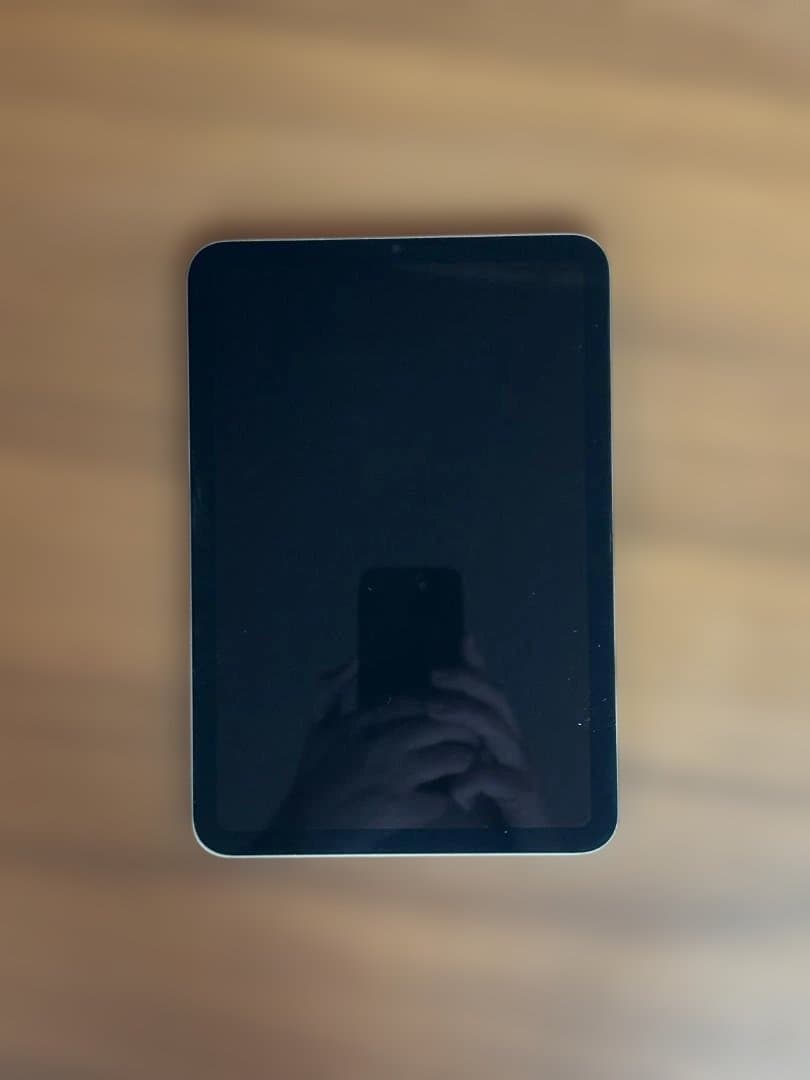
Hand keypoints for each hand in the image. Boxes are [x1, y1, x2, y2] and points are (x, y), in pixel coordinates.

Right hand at [276, 662, 479, 828]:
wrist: (305, 826)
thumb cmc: (313, 775)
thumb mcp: (317, 726)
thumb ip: (333, 690)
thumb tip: (354, 659)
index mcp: (364, 722)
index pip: (417, 702)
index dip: (440, 705)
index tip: (447, 712)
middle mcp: (383, 744)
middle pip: (443, 724)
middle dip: (463, 728)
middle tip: (470, 735)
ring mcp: (395, 777)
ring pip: (452, 757)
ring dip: (464, 759)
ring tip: (466, 763)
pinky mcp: (402, 809)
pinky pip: (442, 798)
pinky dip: (450, 798)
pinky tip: (451, 797)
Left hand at [428, 638, 547, 826]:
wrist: (519, 847)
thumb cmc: (486, 806)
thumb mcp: (461, 767)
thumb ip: (450, 740)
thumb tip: (423, 709)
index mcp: (497, 734)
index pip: (488, 691)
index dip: (476, 665)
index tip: (462, 638)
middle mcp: (511, 744)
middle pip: (495, 702)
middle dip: (467, 682)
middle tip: (435, 674)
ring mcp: (519, 767)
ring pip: (498, 731)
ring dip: (466, 716)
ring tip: (435, 709)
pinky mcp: (522, 795)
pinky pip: (499, 778)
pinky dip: (474, 781)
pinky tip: (456, 792)